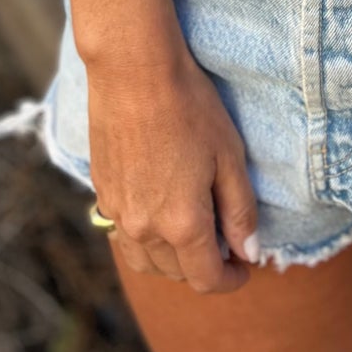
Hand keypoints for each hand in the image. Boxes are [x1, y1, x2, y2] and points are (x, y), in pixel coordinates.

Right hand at [86, 43, 260, 290]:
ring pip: (146, 262)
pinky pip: (123, 235)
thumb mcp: (229, 156)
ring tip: (192, 232)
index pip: (207, 279)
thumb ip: (240, 211)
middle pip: (177, 274)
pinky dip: (146, 239)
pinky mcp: (101, 193)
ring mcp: (117, 213)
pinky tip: (159, 212)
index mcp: (182, 224)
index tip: (245, 266)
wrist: (134, 71)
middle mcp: (144, 229)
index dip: (231, 280)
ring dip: (172, 260)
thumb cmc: (190, 107)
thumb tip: (249, 254)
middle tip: (225, 241)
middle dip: (204, 267)